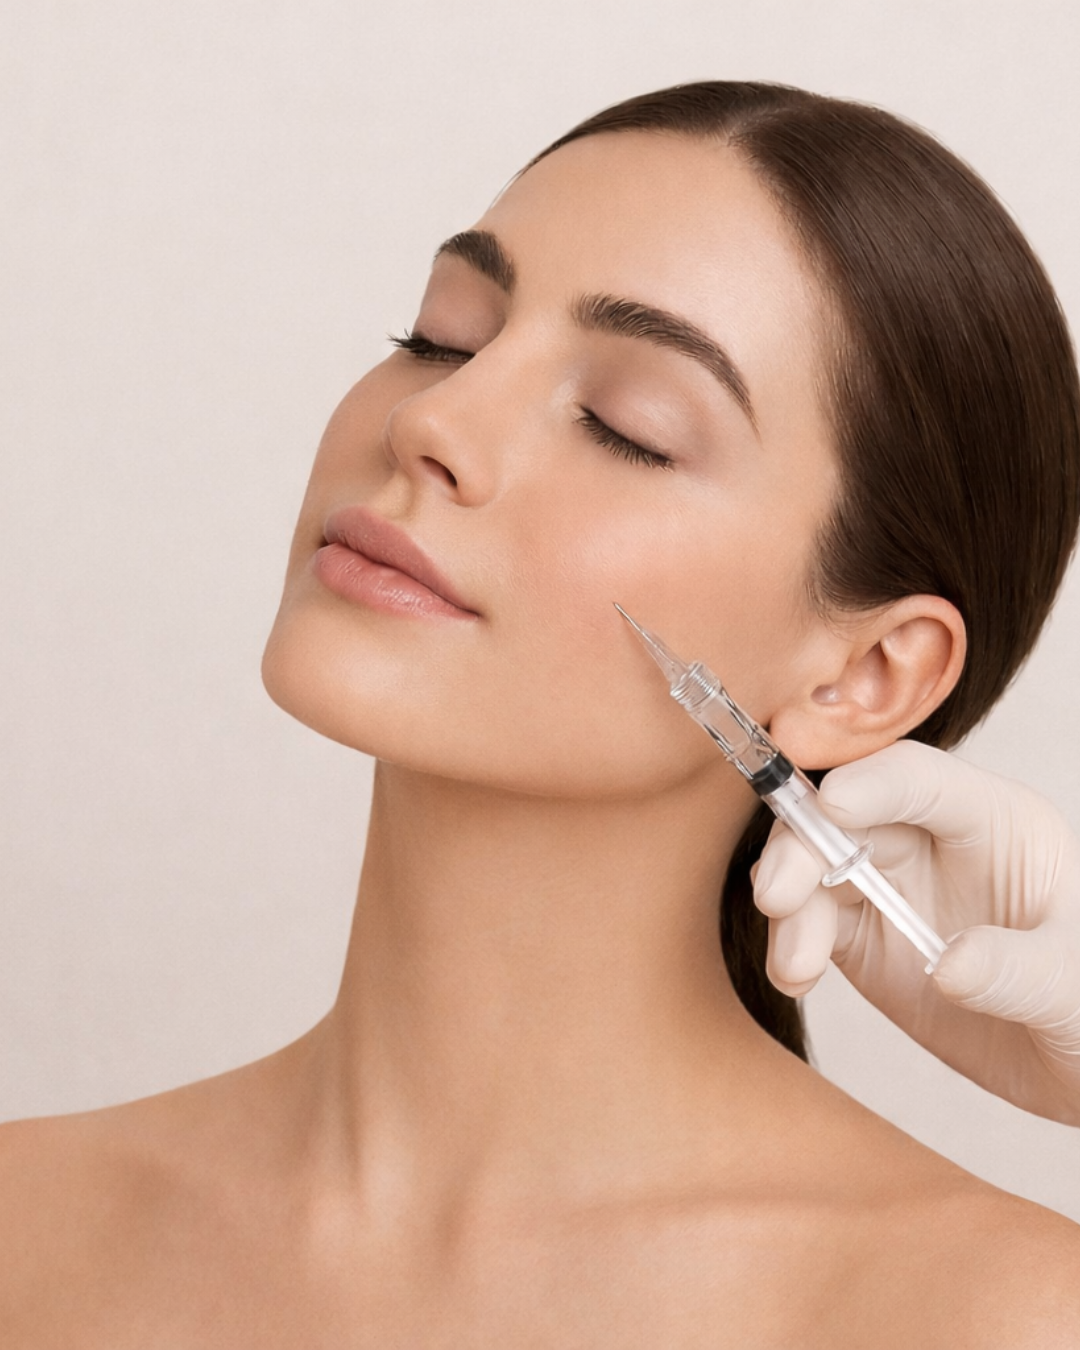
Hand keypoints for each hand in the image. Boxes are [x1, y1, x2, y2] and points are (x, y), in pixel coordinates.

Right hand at [753, 740, 1079, 1124]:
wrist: (1075, 1067)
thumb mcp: (1077, 988)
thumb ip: (1019, 970)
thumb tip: (947, 966)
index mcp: (996, 822)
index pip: (921, 778)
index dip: (871, 785)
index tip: (830, 808)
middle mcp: (934, 840)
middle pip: (847, 815)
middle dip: (802, 847)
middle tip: (778, 897)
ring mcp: (894, 887)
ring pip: (815, 865)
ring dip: (789, 904)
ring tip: (795, 966)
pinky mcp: (865, 938)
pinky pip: (810, 921)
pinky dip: (789, 943)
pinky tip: (794, 978)